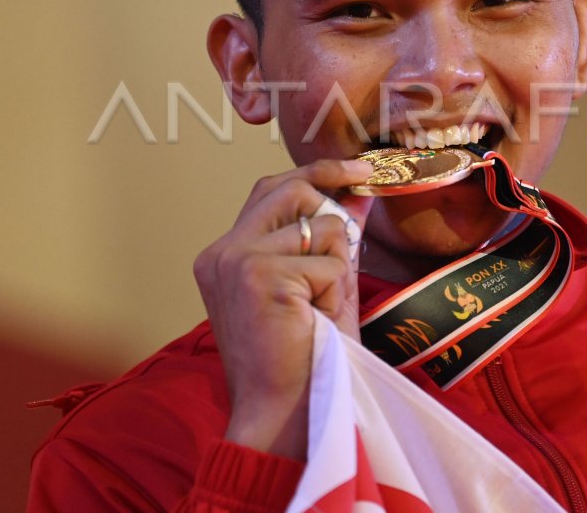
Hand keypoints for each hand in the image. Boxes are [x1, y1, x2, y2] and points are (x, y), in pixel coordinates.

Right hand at [192, 158, 373, 458]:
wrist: (283, 416)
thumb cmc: (304, 362)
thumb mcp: (322, 288)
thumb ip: (333, 241)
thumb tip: (358, 195)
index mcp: (226, 256)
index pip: (270, 191)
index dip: (315, 174)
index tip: (356, 170)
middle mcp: (222, 253)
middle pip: (289, 188)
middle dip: (334, 190)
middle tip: (364, 194)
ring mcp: (236, 261)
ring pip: (319, 227)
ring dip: (336, 270)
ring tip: (320, 311)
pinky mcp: (258, 276)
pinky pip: (328, 261)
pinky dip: (336, 292)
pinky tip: (316, 322)